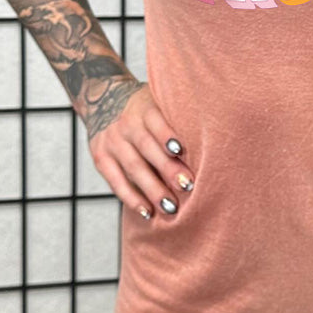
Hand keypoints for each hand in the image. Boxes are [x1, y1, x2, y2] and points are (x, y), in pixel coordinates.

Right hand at [86, 81, 195, 220]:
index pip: (156, 122)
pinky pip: (115, 181)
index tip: (182, 151)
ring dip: (153, 189)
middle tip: (187, 186)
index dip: (167, 136)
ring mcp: (112, 142)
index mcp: (144, 108)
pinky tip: (147, 212)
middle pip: (147, 148)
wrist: (103, 100)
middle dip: (167, 169)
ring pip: (133, 168)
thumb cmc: (145, 108)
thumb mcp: (158, 101)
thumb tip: (210, 142)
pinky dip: (131, 198)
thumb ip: (176, 118)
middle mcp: (126, 124)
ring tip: (171, 207)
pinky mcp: (101, 158)